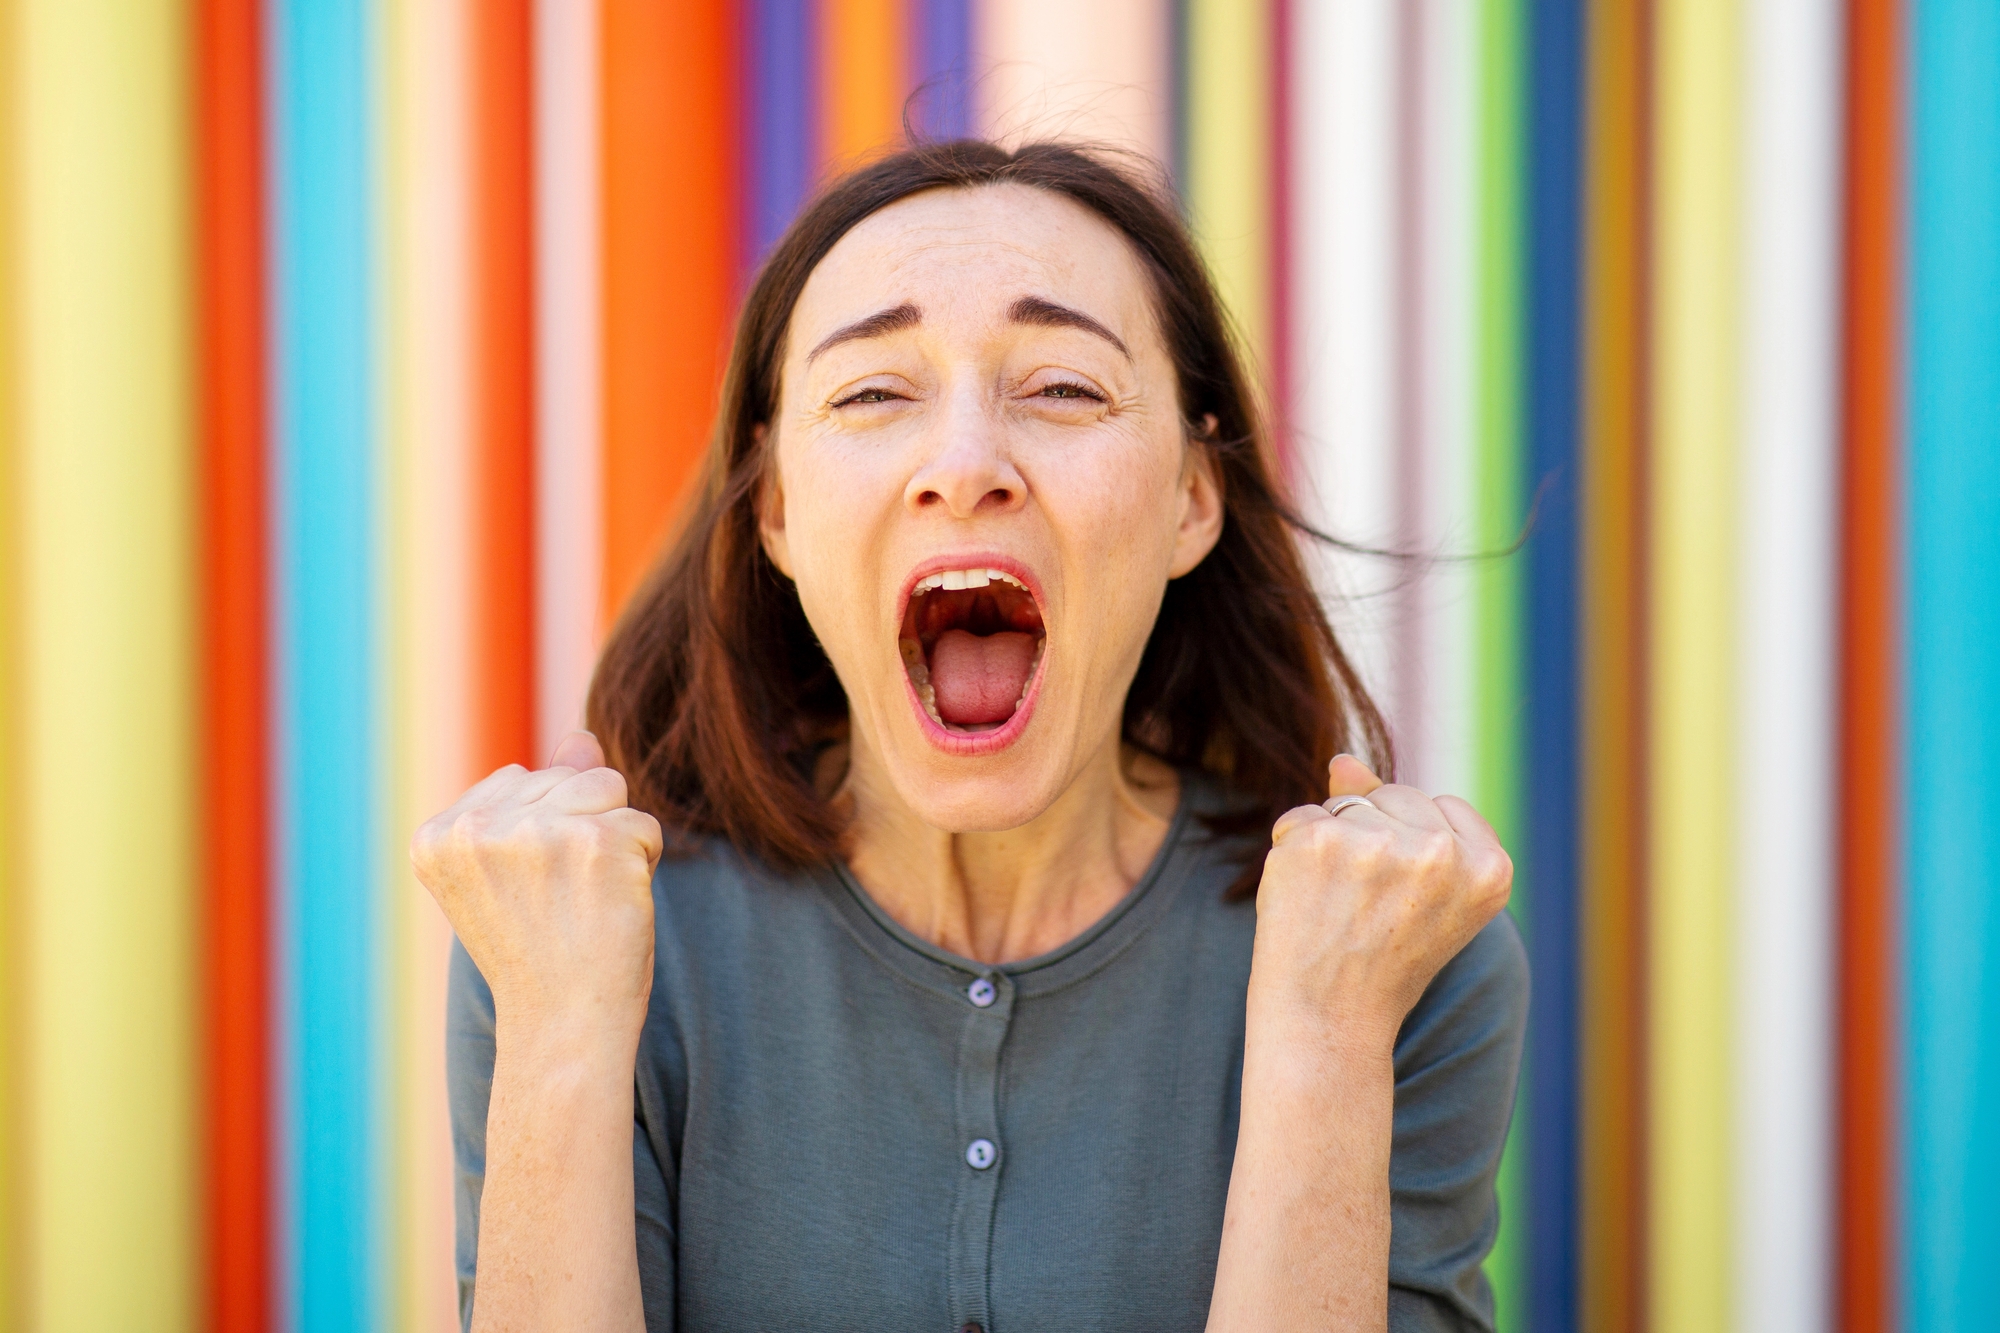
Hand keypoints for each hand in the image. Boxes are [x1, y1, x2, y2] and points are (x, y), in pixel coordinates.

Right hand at [411, 731, 663, 1043]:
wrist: (564, 1027)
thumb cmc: (541, 953)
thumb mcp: (519, 869)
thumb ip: (541, 795)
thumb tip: (580, 737)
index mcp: (437, 835)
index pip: (522, 779)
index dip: (543, 835)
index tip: (526, 895)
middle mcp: (476, 828)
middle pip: (567, 777)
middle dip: (580, 832)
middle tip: (560, 904)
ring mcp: (537, 831)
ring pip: (609, 789)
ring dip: (613, 842)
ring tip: (585, 900)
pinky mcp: (597, 841)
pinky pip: (644, 822)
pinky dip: (642, 865)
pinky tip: (612, 907)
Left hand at [1250, 755, 1512, 1049]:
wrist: (1328, 1023)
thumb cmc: (1377, 964)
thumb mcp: (1417, 894)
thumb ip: (1396, 818)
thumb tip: (1342, 759)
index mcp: (1489, 868)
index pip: (1438, 805)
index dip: (1409, 847)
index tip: (1403, 902)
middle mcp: (1442, 852)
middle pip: (1392, 796)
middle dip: (1370, 838)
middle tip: (1367, 912)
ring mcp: (1379, 843)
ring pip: (1342, 805)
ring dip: (1329, 845)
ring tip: (1338, 908)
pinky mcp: (1321, 841)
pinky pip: (1298, 820)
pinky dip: (1291, 855)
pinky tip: (1304, 902)